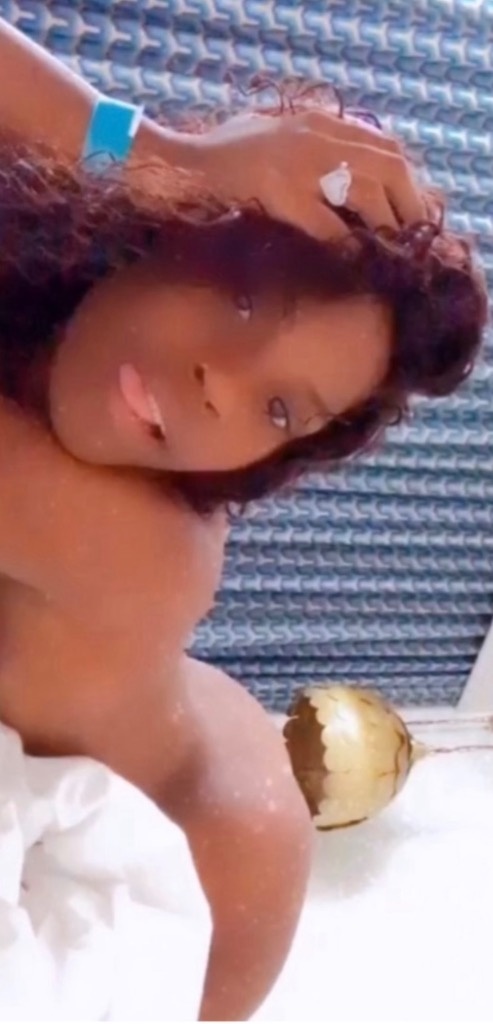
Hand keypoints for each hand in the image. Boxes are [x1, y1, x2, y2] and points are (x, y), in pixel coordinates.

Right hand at [184, 108, 426, 240]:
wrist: (181, 166)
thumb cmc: (222, 154)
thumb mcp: (274, 135)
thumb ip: (309, 145)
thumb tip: (343, 177)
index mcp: (316, 121)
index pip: (382, 144)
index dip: (404, 178)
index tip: (409, 206)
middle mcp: (315, 136)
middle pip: (385, 165)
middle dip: (404, 202)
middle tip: (408, 235)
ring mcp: (300, 165)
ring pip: (365, 192)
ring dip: (382, 224)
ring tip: (387, 249)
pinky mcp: (284, 195)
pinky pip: (329, 224)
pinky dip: (345, 243)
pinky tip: (352, 258)